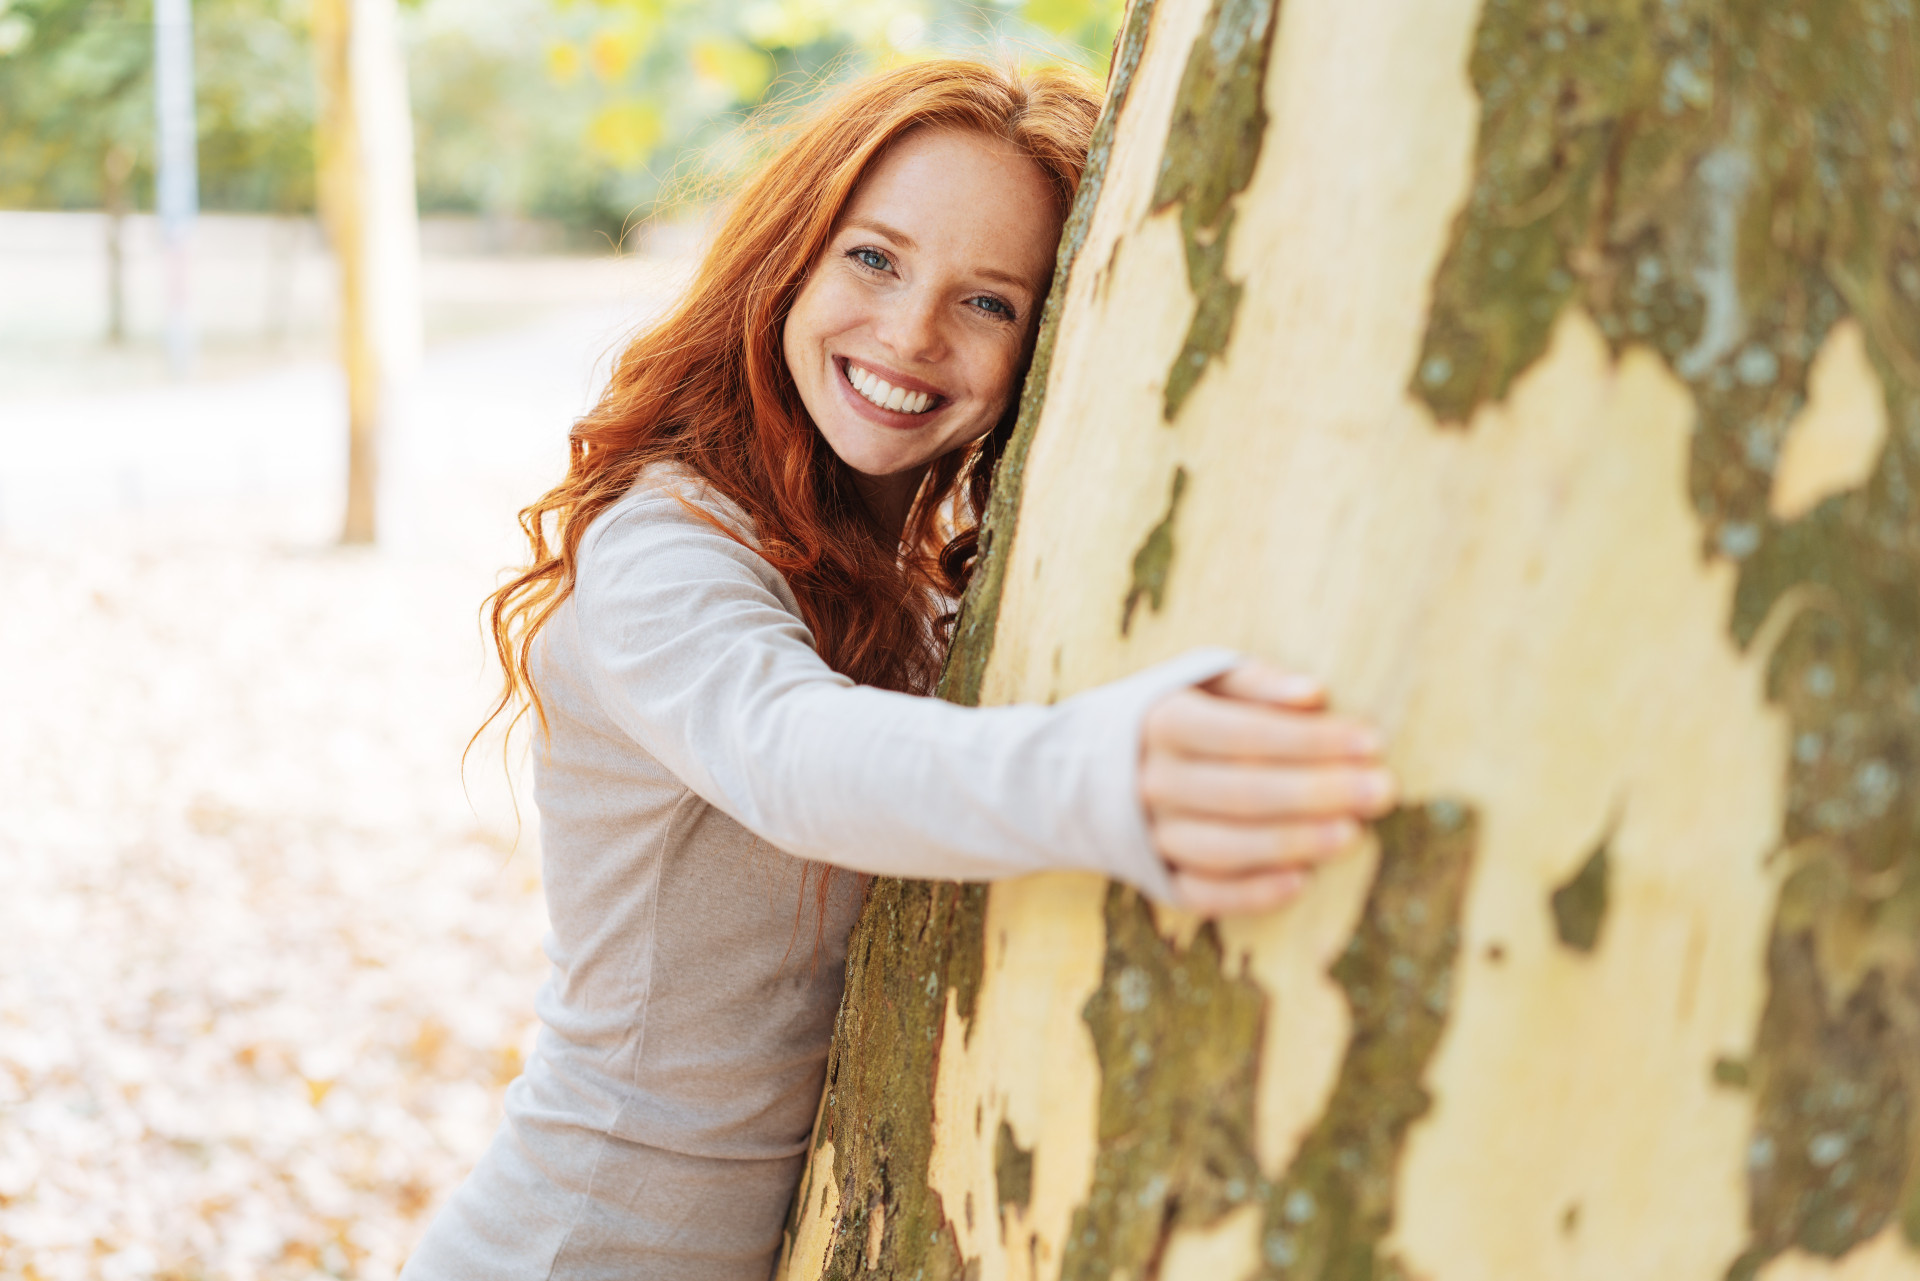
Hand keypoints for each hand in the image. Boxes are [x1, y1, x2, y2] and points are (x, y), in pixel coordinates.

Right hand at [1140, 661, 1393, 915]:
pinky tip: (1302, 882)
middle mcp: (1150, 780)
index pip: (1242, 732)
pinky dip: (1249, 894)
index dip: (1309, 739)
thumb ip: (1258, 682)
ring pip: (1220, 847)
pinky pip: (1202, 894)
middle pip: (1238, 791)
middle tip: (1382, 790)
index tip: (1372, 741)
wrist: (1093, 767)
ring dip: (1290, 843)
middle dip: (1316, 791)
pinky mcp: (1157, 877)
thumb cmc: (1182, 714)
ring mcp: (1150, 834)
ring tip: (1353, 834)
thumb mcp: (1208, 681)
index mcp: (1163, 721)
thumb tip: (1313, 693)